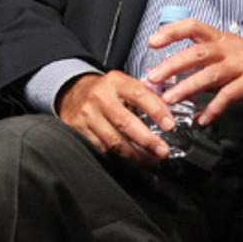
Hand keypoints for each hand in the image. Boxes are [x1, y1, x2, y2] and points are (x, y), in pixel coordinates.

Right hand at [55, 71, 174, 165]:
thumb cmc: (105, 91)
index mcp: (115, 82)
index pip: (139, 94)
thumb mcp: (123, 84)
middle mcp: (99, 97)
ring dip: (136, 155)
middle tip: (163, 151)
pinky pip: (102, 149)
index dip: (156, 110)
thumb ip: (144, 95)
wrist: (73, 92)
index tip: (169, 125)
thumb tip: (170, 112)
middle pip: (125, 122)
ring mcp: (87, 114)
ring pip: (114, 141)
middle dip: (147, 141)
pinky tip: (131, 159)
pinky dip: (119, 158)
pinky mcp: (78, 130)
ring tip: (150, 160)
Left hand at [145, 19, 242, 125]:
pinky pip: (231, 95)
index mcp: (222, 38)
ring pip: (211, 74)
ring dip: (187, 87)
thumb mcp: (229, 58)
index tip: (152, 41)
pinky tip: (203, 119)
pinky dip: (214, 108)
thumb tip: (174, 77)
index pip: (193, 26)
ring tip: (170, 99)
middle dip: (172, 64)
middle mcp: (231, 48)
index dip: (171, 31)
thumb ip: (204, 65)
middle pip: (197, 52)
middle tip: (153, 77)